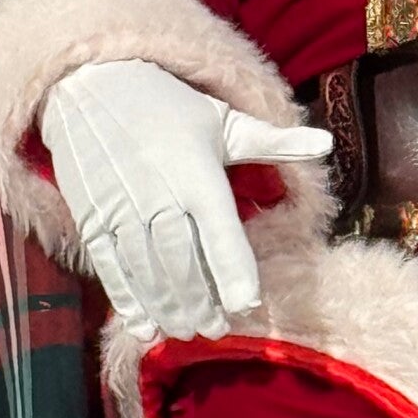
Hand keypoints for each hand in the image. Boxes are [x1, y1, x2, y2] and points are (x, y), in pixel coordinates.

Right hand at [40, 59, 331, 343]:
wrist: (91, 86)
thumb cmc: (169, 107)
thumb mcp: (224, 120)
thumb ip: (274, 142)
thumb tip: (327, 144)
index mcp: (198, 174)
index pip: (220, 232)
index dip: (233, 271)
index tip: (247, 304)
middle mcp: (159, 196)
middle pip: (182, 262)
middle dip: (201, 302)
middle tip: (217, 330)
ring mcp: (121, 210)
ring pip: (148, 271)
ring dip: (168, 307)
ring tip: (187, 332)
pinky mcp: (92, 218)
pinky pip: (111, 268)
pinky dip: (127, 301)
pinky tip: (143, 327)